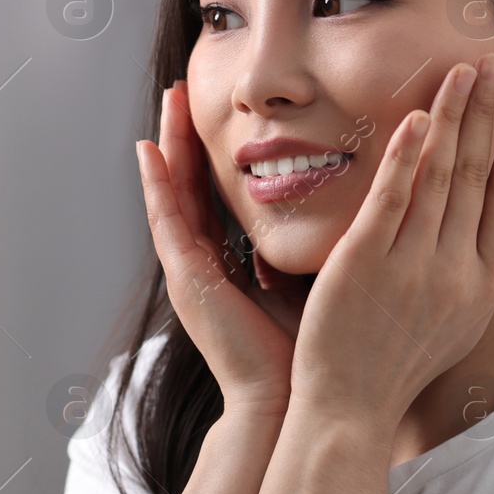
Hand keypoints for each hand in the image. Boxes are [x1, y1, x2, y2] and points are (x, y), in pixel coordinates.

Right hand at [135, 80, 306, 417]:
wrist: (289, 403)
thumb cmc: (309, 353)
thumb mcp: (310, 285)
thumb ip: (312, 252)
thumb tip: (345, 213)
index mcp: (231, 268)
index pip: (219, 198)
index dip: (214, 156)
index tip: (219, 115)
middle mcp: (204, 266)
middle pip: (191, 187)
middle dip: (187, 138)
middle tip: (183, 90)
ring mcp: (189, 273)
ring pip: (174, 194)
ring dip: (169, 146)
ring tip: (168, 100)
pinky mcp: (186, 280)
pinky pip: (165, 221)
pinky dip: (155, 184)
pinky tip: (148, 149)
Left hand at [289, 54, 493, 433]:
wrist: (350, 407)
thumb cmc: (398, 362)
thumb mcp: (458, 320)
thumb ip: (474, 269)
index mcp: (485, 283)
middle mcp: (458, 271)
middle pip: (477, 174)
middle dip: (489, 111)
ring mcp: (413, 266)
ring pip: (440, 175)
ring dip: (453, 117)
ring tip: (461, 71)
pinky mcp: (366, 262)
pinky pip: (391, 197)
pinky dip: (406, 154)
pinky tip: (416, 118)